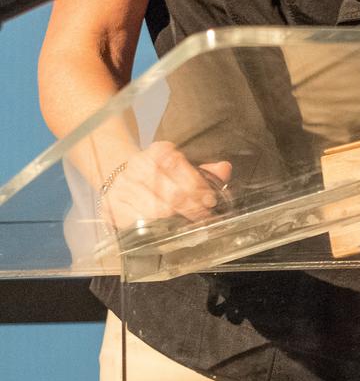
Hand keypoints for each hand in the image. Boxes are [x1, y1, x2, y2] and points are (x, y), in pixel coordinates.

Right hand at [100, 141, 231, 230]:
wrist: (120, 174)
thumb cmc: (157, 173)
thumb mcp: (180, 165)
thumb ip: (204, 170)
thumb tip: (224, 169)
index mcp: (157, 151)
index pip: (179, 167)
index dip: (198, 186)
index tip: (210, 199)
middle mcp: (138, 166)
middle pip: (171, 193)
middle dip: (192, 207)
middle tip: (204, 216)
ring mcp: (123, 187)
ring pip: (156, 211)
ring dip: (176, 221)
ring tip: (190, 224)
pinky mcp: (113, 207)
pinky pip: (138, 223)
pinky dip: (154, 229)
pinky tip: (166, 230)